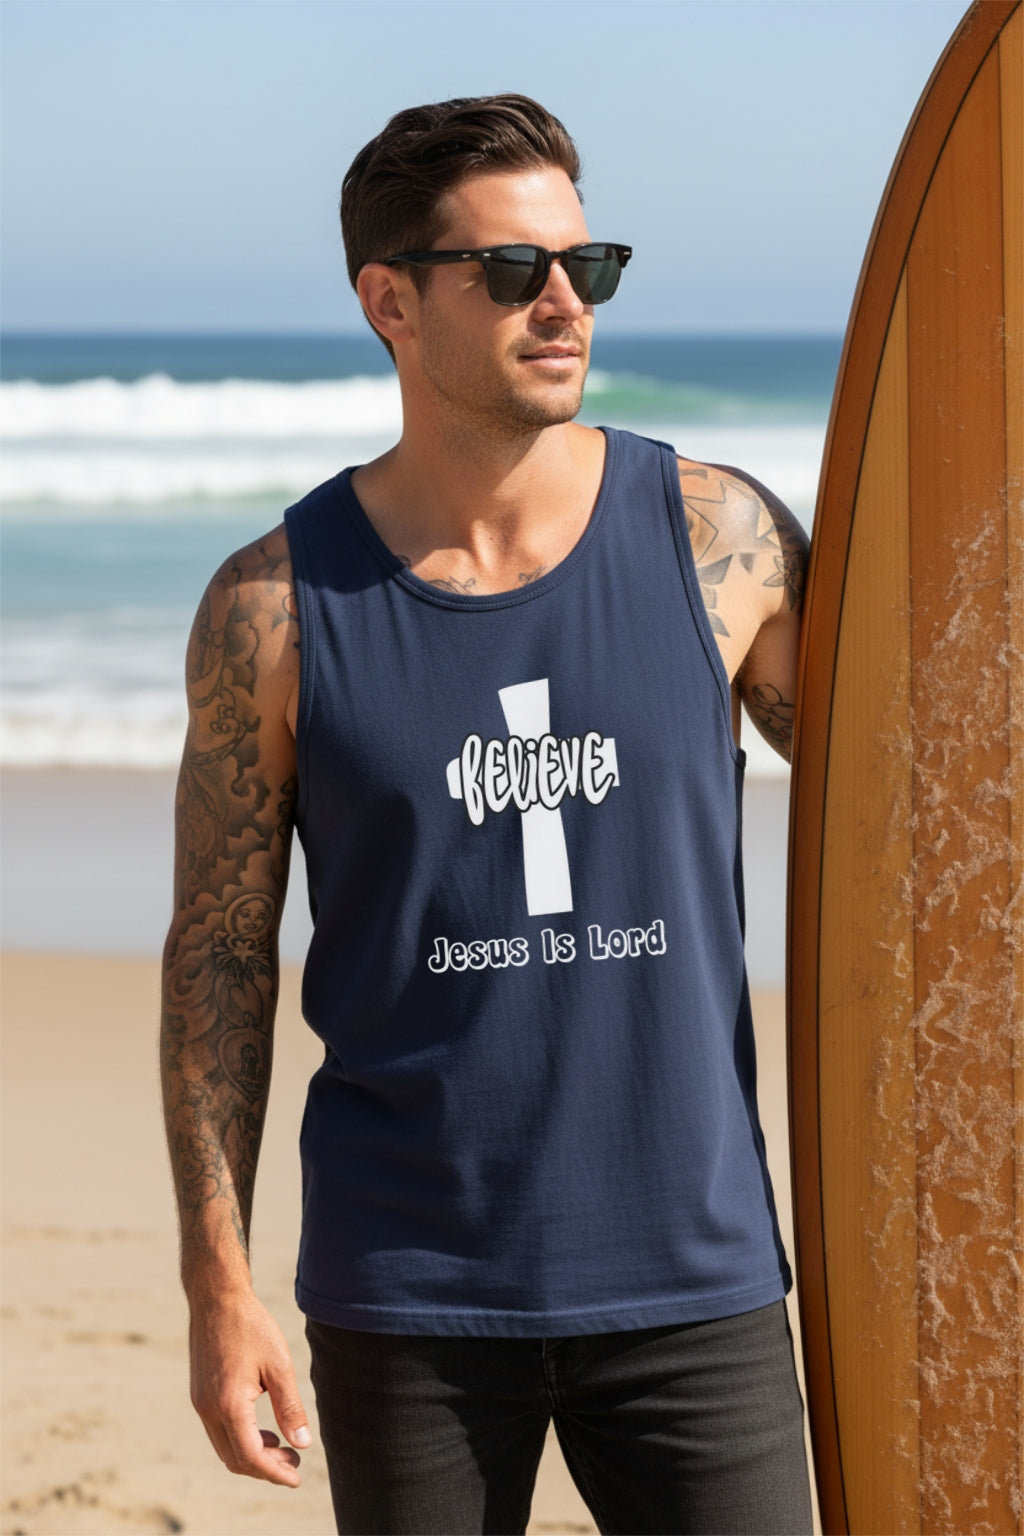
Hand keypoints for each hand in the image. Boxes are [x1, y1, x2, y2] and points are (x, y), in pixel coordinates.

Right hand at [188, 1287, 311, 1485]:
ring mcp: (200, 1403)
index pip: (250, 1456)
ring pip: (225, 1448)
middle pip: (235, 1459)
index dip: (274, 1472)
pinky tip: (263, 1429)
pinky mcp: (199, 1395)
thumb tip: (302, 1444)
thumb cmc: (251, 1327)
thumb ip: (290, 1407)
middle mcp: (208, 1409)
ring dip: (252, 1455)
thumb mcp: (279, 1365)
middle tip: (295, 1462)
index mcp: (229, 1404)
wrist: (217, 1298)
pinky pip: (218, 1431)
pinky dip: (240, 1439)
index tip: (297, 1477)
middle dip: (266, 1468)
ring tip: (282, 1446)